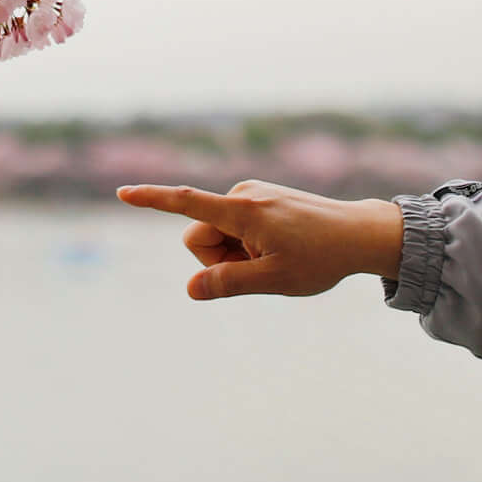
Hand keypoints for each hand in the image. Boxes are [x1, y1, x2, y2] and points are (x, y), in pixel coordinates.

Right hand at [117, 180, 405, 299]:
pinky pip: (234, 229)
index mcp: (243, 210)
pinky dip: (246, 245)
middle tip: (262, 267)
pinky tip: (280, 248)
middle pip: (199, 237)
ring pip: (216, 236)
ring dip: (235, 254)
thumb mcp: (275, 281)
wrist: (359, 233)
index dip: (152, 200)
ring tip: (276, 256)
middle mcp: (243, 195)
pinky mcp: (259, 199)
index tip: (121, 193)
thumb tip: (192, 289)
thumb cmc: (321, 258)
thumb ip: (230, 284)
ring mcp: (251, 195)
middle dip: (218, 259)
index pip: (187, 204)